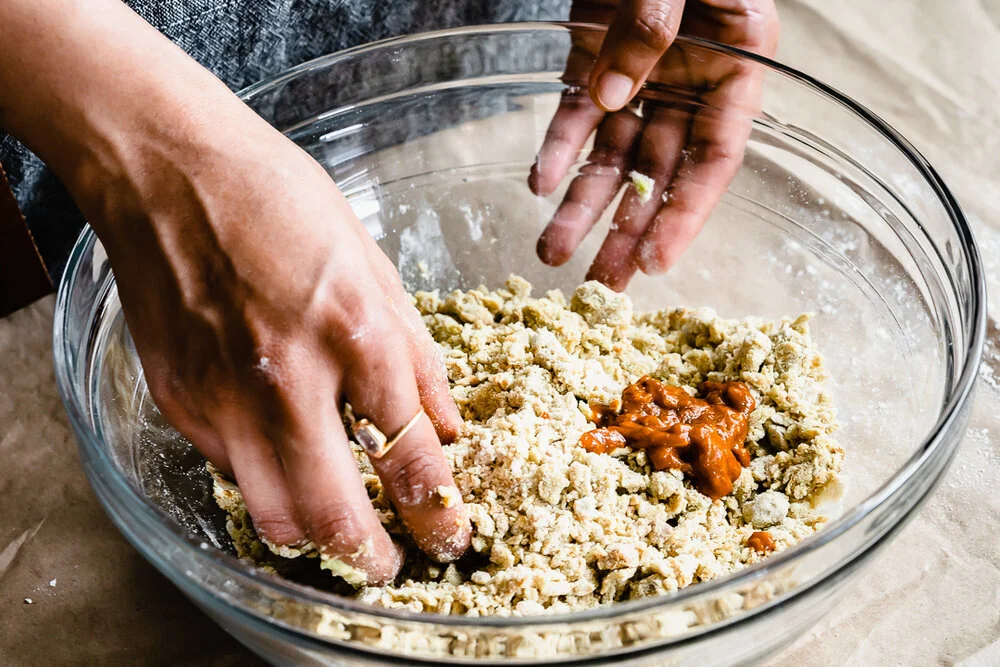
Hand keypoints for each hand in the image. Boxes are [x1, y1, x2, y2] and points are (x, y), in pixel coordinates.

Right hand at [0, 0, 470, 583]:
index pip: (409, 453)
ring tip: (341, 529)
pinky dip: (267, 484)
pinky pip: (232, 472)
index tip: (449, 533)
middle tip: (393, 565)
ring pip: (274, 516)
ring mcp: (224, 397)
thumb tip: (445, 422)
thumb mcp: (373, 264)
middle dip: (374, 558)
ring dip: (315, 538)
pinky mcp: (181, 402)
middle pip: (335, 514)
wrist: (168, 171)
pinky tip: (285, 459)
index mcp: (354, 332)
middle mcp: (288, 378)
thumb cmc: (277, 199)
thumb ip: (414, 353)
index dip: (438, 509)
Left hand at [530, 0, 778, 288]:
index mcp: (737, 68)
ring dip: (583, 205)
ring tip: (553, 254)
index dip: (686, 214)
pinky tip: (537, 185)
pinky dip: (555, 149)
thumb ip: (653, 26)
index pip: (715, 159)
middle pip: (659, 174)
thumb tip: (611, 96)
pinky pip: (574, 117)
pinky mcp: (595, 62)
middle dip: (627, 229)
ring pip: (612, 157)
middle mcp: (691, 84)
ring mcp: (642, 78)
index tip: (655, 261)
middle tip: (599, 286)